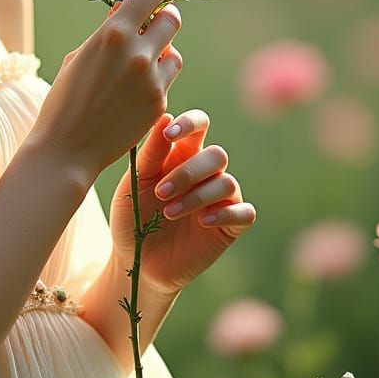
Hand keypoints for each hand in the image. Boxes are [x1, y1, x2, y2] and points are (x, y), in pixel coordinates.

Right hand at [29, 0, 183, 183]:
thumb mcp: (79, 55)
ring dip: (164, 50)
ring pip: (174, 52)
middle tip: (158, 18)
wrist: (68, 147)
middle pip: (171, 19)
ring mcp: (152, 79)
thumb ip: (106, 31)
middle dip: (165, 16)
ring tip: (144, 59)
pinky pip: (168, 79)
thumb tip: (124, 9)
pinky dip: (157, 77)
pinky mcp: (159, 102)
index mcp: (113, 33)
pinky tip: (137, 86)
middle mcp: (138, 52)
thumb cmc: (64, 98)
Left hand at [109, 109, 256, 295]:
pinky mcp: (230, 227)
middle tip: (159, 193)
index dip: (190, 123)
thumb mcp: (136, 182)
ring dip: (197, 196)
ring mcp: (220, 199)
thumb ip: (151, 152)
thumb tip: (164, 116)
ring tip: (169, 212)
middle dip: (188, 172)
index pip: (199, 125)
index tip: (169, 134)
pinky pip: (245, 212)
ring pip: (227, 182)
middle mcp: (204, 173)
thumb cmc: (134, 215)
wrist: (137, 261)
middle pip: (216, 155)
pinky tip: (202, 221)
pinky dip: (226, 214)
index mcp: (181, 154)